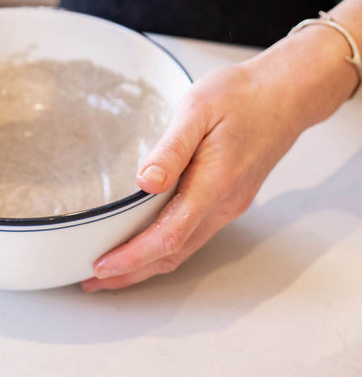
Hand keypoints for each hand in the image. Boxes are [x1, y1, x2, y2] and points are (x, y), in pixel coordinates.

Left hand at [82, 21, 359, 291]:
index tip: (100, 266)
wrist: (284, 94)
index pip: (168, 236)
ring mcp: (228, 205)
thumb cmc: (241, 95)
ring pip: (184, 248)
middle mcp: (223, 204)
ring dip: (147, 265)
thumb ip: (172, 148)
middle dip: (131, 273)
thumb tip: (144, 182)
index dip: (132, 257)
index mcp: (213, 184)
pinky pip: (193, 234)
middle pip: (173, 254)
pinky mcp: (229, 199)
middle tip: (92, 282)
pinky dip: (165, 248)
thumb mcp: (198, 108)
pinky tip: (147, 243)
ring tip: (111, 271)